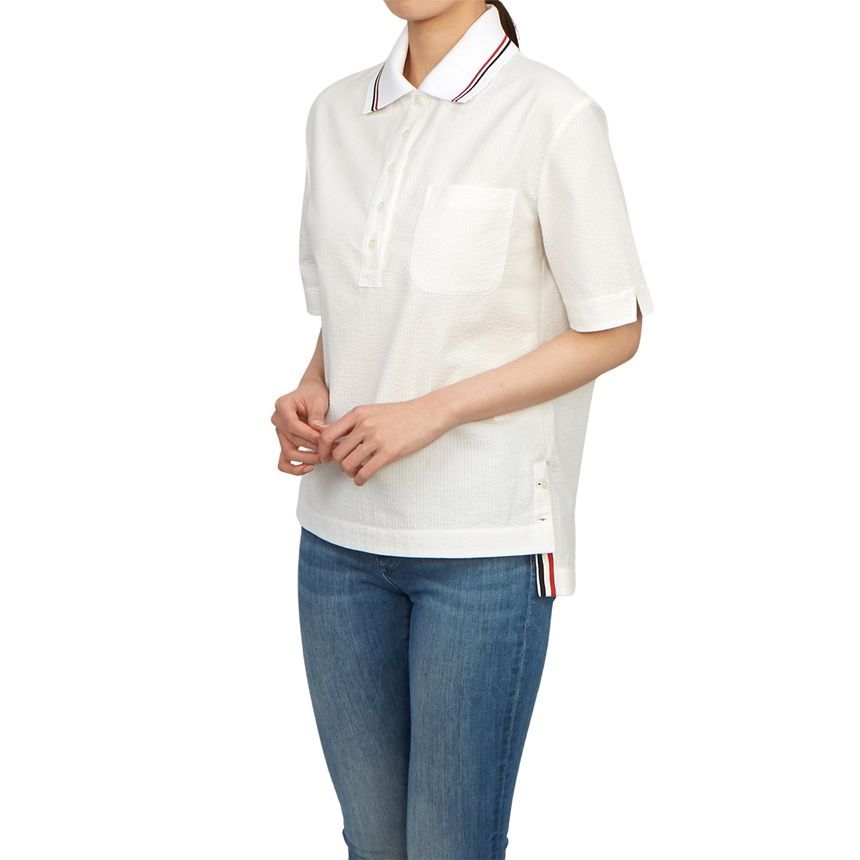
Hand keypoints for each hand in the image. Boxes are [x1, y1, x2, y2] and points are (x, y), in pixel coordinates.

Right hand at [271, 378, 329, 474]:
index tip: (325, 439)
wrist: (311, 393)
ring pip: (289, 453)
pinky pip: (284, 462)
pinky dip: (294, 468)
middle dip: (314, 447)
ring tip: (326, 457)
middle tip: (333, 450)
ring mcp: (279, 433)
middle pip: (293, 440)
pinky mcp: (285, 443)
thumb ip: (317, 416)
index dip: (310, 435)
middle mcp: (277, 420)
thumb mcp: (318, 400)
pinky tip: (310, 467)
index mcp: (282, 406)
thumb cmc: (314, 394)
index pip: (293, 426)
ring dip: (309, 458)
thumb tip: (320, 432)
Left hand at [316, 395, 453, 485]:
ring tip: (356, 472)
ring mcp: (376, 439)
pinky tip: (362, 479)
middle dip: (338, 463)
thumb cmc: (401, 413)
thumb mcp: (373, 411)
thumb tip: (334, 436)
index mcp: (358, 414)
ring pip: (348, 464)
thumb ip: (355, 422)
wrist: (428, 413)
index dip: (322, 450)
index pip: (327, 435)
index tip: (326, 457)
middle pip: (337, 453)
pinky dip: (360, 480)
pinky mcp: (389, 452)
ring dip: (349, 472)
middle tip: (347, 466)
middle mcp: (364, 425)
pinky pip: (365, 472)